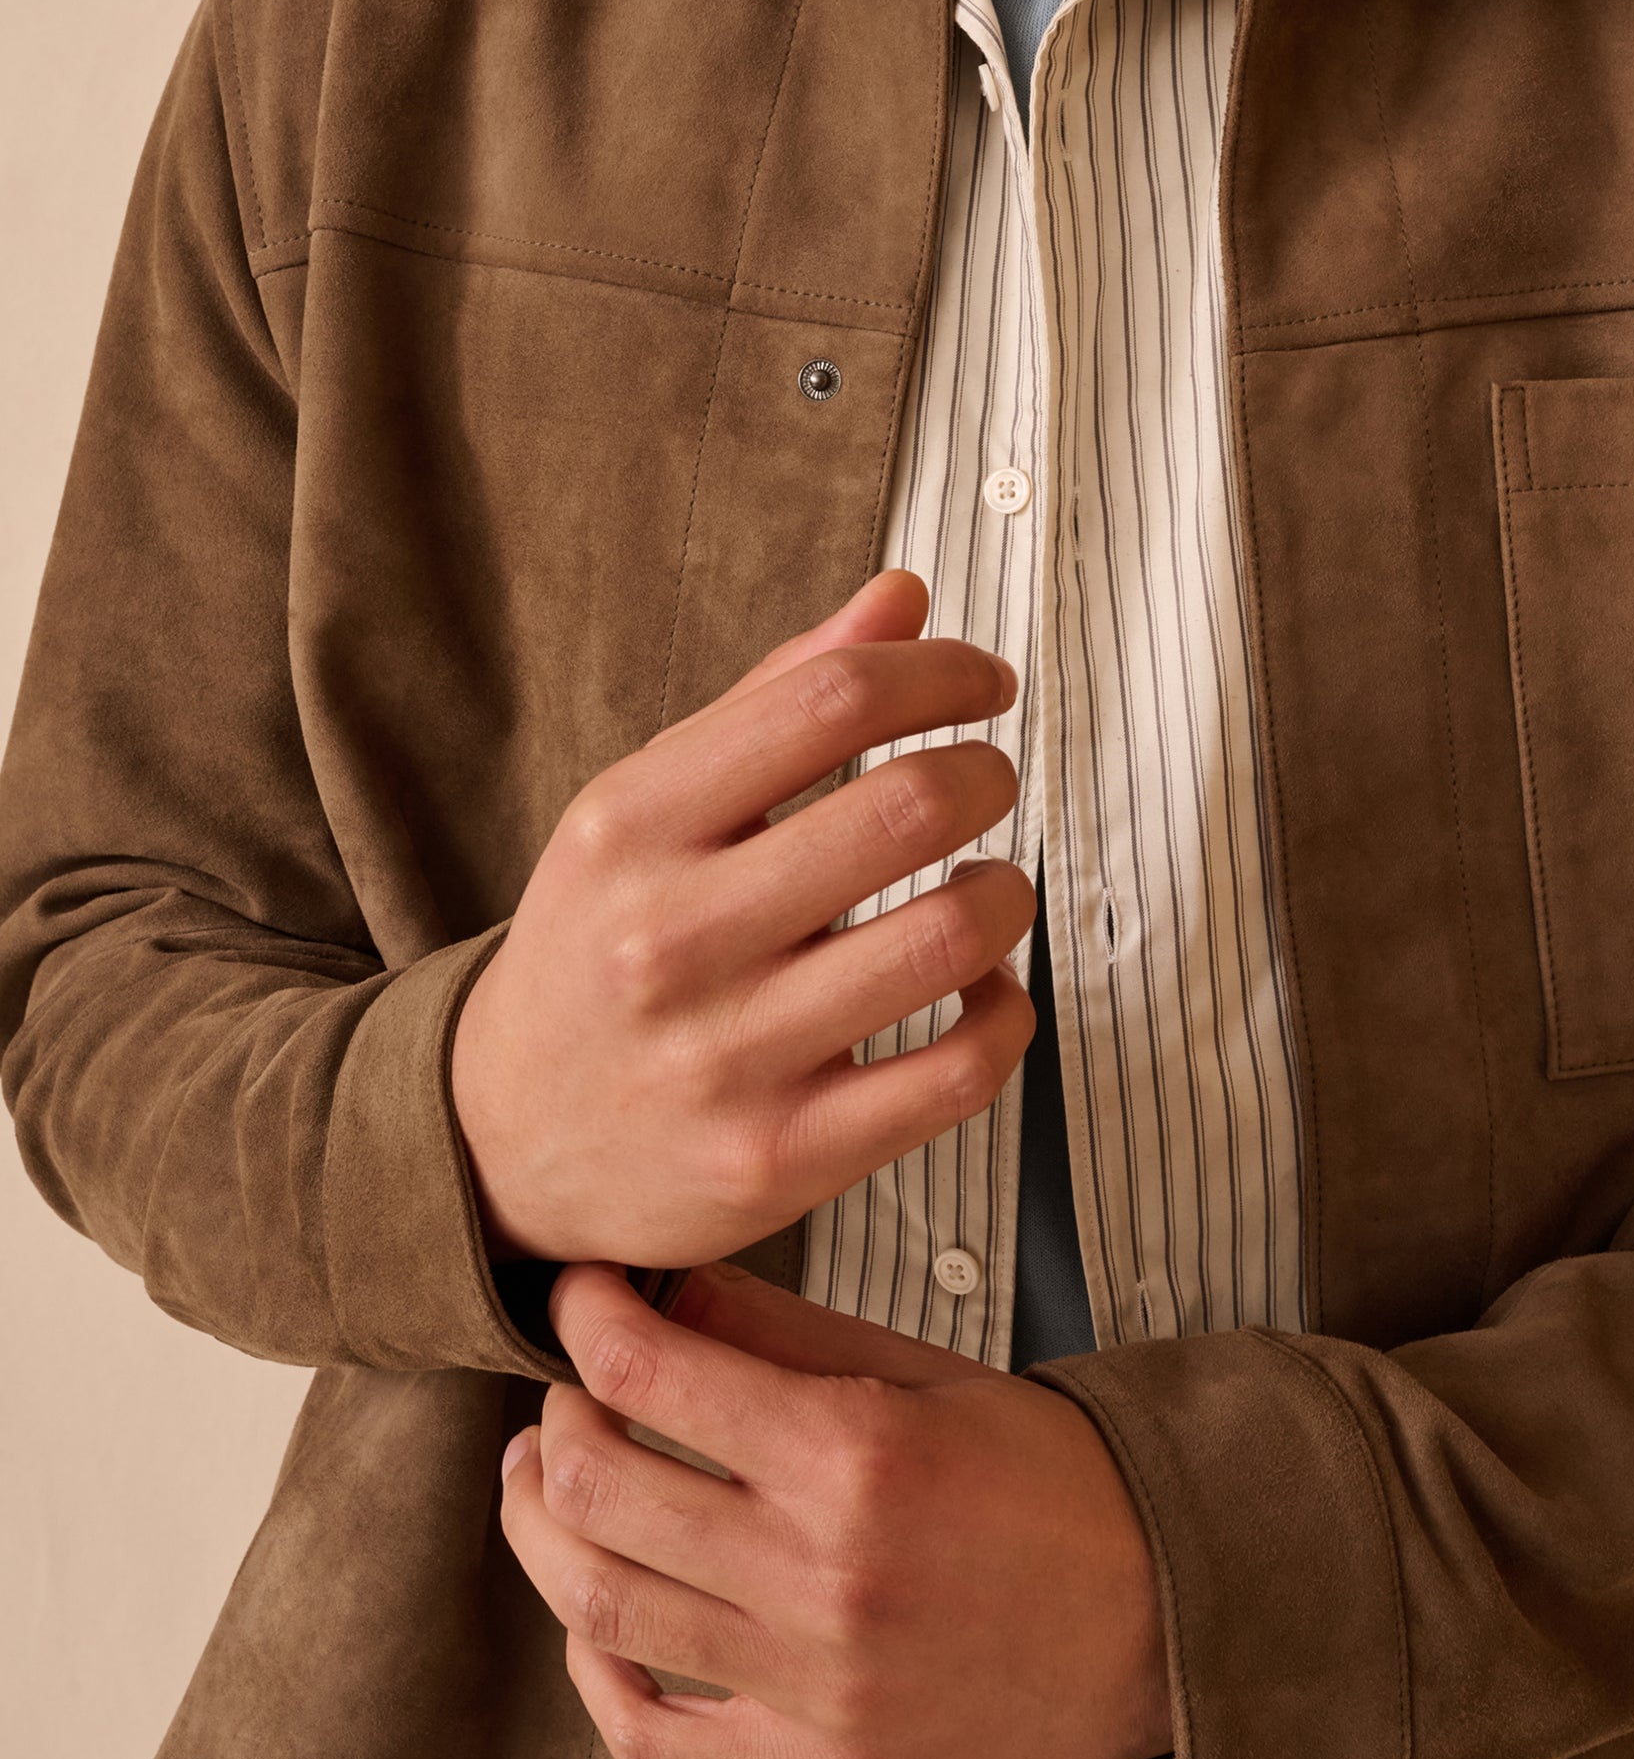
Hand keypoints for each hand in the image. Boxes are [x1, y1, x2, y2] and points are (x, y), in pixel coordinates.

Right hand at [451, 569, 1037, 1268]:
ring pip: (947, 940)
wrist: (500, 1139)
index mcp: (631, 823)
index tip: (983, 685)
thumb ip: (777, 696)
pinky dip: (1004, 1015)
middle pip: (905, 810)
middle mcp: (670, 937)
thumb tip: (903, 597)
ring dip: (1007, 895)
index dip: (941, 675)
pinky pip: (956, 1073)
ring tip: (991, 887)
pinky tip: (982, 989)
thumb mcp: (648, 807)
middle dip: (986, 776)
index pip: (830, 702)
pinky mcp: (779, 1160)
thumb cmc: (603, 945)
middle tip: (990, 781)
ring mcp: (725, 1057)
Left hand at [500, 1261, 1173, 1758]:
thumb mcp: (924, 1372)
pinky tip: (592, 1617)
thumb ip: (784, 1332)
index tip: (576, 1295)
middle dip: (557, 1420)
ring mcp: (814, 1690)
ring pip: (602, 1610)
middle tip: (562, 1390)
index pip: (655, 1372)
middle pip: (603, 1489)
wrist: (1153, 1611)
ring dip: (545, 1532)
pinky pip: (649, 1741)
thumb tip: (665, 1285)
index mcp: (856, 1455)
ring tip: (545, 1482)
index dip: (587, 1318)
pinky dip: (595, 1674)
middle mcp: (823, 1577)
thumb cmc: (1043, 1479)